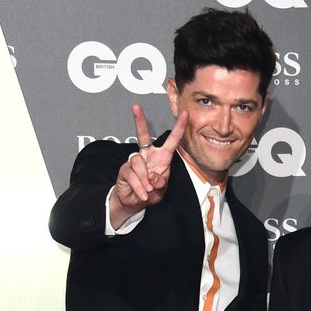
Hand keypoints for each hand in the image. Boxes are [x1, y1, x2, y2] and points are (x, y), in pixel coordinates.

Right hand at [111, 104, 187, 221]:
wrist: (135, 203)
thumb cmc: (151, 193)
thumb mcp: (161, 190)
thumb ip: (160, 183)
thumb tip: (152, 176)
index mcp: (161, 158)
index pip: (172, 141)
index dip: (179, 128)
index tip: (185, 114)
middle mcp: (147, 156)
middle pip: (142, 135)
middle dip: (139, 121)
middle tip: (136, 107)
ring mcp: (135, 162)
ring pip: (138, 163)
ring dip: (144, 180)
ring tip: (147, 191)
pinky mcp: (125, 170)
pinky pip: (132, 174)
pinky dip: (138, 186)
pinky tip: (142, 194)